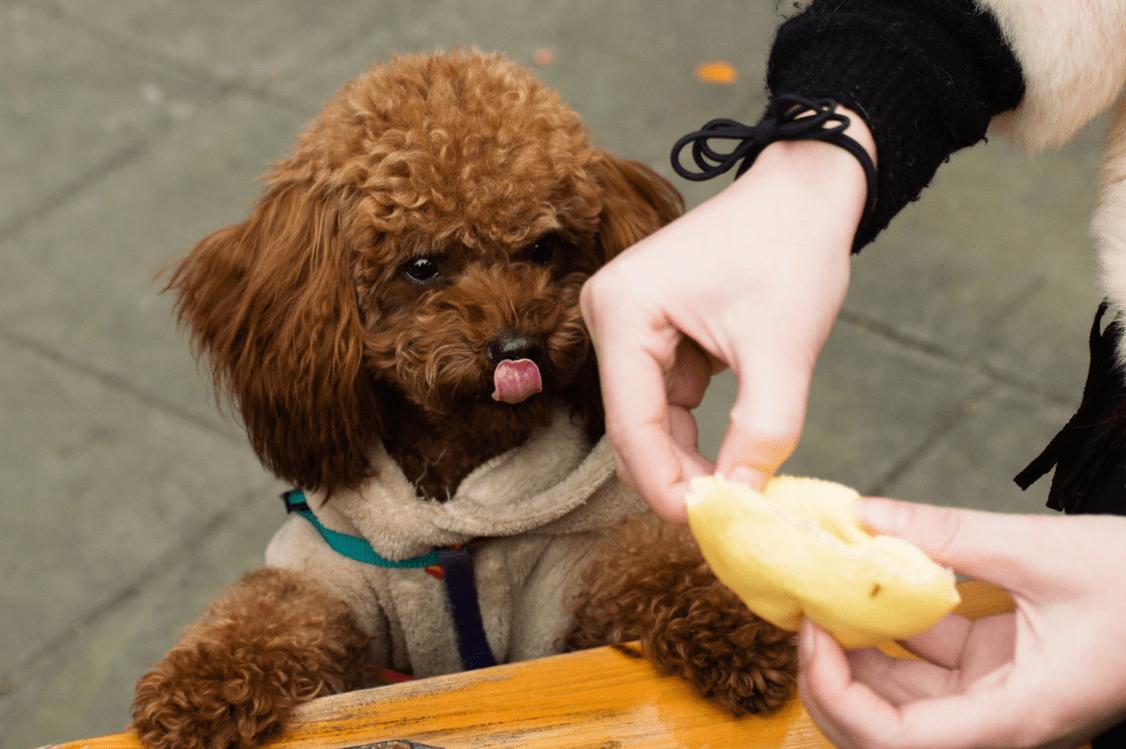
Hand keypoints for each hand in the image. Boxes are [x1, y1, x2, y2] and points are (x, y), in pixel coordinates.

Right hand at [580, 111, 872, 519]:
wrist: (807, 192)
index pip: (631, 422)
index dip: (664, 484)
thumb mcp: (783, 349)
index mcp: (623, 309)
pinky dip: (697, 430)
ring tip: (739, 487)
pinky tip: (732, 449)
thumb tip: (741, 501)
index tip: (707, 528)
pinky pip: (666, 400)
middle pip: (632, 426)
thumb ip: (763, 431)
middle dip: (677, 474)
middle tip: (728, 518)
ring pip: (649, 419)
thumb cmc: (792, 249)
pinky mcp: (650, 332)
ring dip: (690, 456)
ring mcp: (626, 324)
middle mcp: (608, 314)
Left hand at [800, 499, 1125, 748]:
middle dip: (831, 677)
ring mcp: (994, 697)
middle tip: (802, 609)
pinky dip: (890, 627)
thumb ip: (949, 534)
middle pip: (886, 727)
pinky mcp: (994, 669)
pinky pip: (926, 661)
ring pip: (899, 694)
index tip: (813, 635)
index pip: (901, 742)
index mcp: (1017, 716)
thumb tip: (864, 513)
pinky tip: (865, 583)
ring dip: (855, 650)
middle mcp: (998, 721)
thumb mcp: (1043, 551)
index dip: (840, 699)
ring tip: (822, 590)